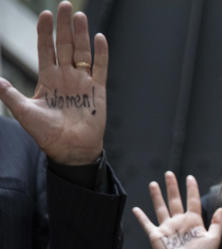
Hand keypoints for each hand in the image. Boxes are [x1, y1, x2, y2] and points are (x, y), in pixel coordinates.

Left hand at [0, 2, 107, 164]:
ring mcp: (83, 83)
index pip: (46, 49)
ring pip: (83, 52)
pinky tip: (99, 38)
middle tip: (66, 5)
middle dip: (65, 25)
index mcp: (48, 79)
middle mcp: (66, 77)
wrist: (70, 151)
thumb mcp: (24, 111)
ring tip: (80, 16)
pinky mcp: (98, 92)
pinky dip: (101, 54)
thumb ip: (9, 94)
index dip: (45, 32)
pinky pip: (100, 68)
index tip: (45, 15)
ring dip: (81, 34)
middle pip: (66, 45)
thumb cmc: (46, 134)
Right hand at [131, 172, 221, 248]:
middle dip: (172, 187)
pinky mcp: (156, 236)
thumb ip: (218, 224)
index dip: (192, 189)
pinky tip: (136, 209)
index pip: (193, 201)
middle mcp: (180, 223)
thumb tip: (220, 208)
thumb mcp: (214, 240)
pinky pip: (147, 224)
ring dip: (157, 196)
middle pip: (175, 200)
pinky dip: (141, 217)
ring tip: (154, 183)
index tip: (190, 177)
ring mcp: (168, 229)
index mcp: (194, 222)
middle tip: (170, 173)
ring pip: (161, 208)